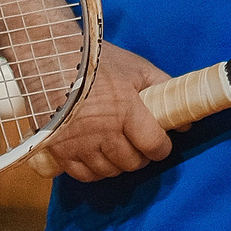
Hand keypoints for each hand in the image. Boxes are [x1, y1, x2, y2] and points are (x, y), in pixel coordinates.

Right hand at [28, 43, 174, 182]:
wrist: (46, 55)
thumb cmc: (93, 59)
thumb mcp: (133, 67)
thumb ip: (163, 89)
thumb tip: (185, 120)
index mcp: (126, 110)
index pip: (155, 146)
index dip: (162, 147)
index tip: (159, 142)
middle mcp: (104, 132)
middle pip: (132, 163)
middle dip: (139, 155)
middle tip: (136, 142)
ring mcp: (80, 144)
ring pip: (109, 171)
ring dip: (116, 163)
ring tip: (115, 147)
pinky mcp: (59, 150)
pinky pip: (83, 175)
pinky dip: (93, 170)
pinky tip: (95, 155)